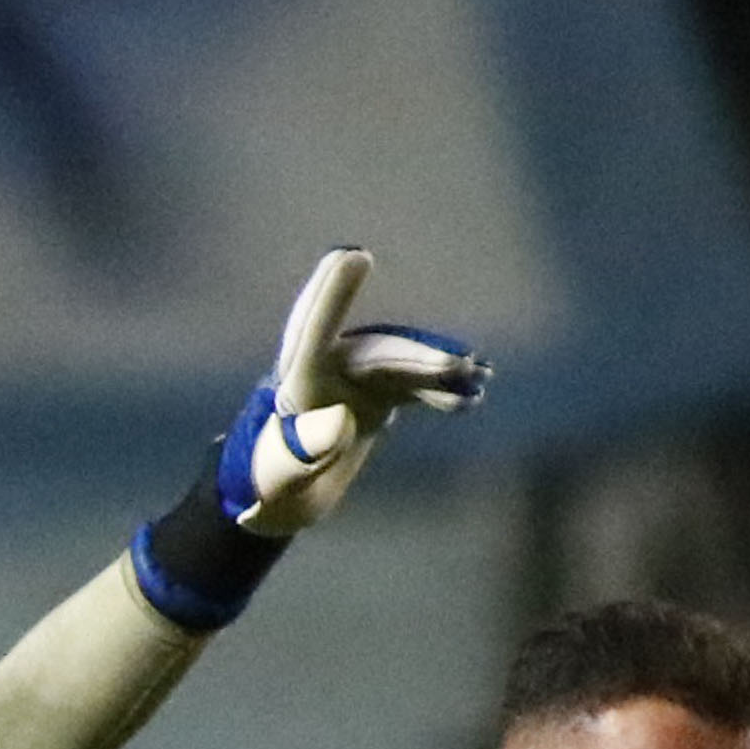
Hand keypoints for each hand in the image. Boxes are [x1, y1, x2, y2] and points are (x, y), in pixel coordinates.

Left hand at [222, 247, 489, 538]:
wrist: (283, 493)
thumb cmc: (272, 483)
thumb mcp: (282, 474)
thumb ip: (305, 448)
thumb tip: (340, 419)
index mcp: (296, 380)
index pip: (313, 330)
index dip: (333, 294)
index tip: (352, 255)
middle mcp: (328, 369)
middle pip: (377, 352)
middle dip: (418, 358)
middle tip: (459, 365)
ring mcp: (356, 378)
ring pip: (403, 364)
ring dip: (438, 371)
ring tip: (477, 378)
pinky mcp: (378, 394)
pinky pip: (415, 385)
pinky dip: (441, 392)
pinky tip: (470, 399)